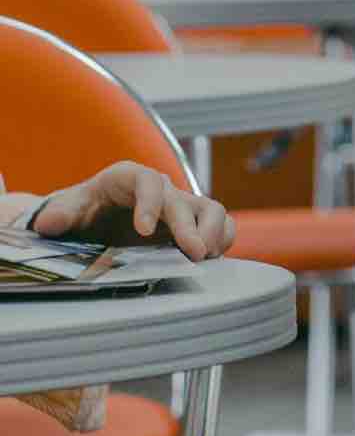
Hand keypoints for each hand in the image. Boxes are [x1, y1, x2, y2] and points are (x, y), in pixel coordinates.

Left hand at [30, 161, 235, 261]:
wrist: (97, 218)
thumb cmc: (85, 210)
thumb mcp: (68, 209)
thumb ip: (60, 214)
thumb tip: (50, 223)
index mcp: (129, 179)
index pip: (146, 181)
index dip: (149, 203)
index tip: (143, 230)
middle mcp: (160, 189)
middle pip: (183, 201)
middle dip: (190, 227)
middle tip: (194, 254)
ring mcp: (180, 206)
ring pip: (211, 208)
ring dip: (213, 231)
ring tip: (204, 256)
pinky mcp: (193, 224)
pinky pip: (220, 224)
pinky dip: (222, 239)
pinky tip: (212, 257)